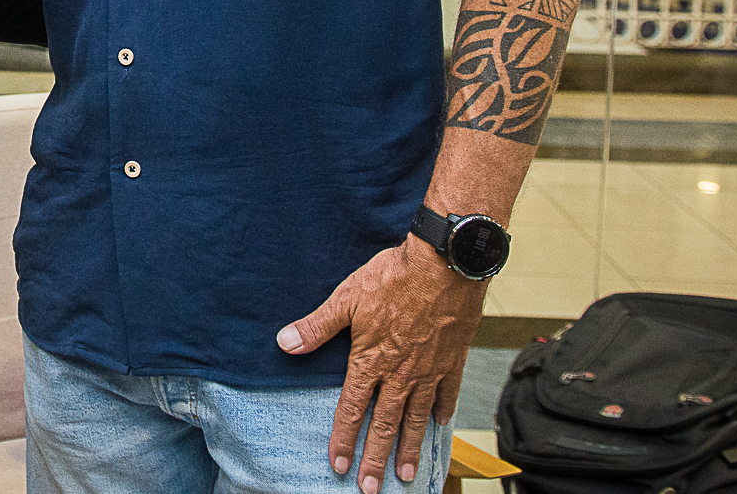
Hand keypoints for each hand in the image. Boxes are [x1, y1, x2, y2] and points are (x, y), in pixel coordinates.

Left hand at [276, 238, 483, 491]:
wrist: (444, 265)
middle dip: (376, 459)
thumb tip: (285, 344)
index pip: (352, 408)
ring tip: (405, 474)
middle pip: (385, 425)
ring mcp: (429, 370)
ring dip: (408, 448)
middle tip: (372, 489)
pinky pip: (447, 394)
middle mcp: (400, 373)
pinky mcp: (452, 360)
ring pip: (416, 418)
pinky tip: (438, 427)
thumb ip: (317, 326)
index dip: (343, 439)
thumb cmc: (392, 277)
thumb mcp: (346, 297)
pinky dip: (441, 413)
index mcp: (371, 360)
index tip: (338, 467)